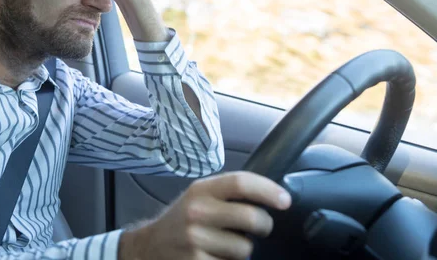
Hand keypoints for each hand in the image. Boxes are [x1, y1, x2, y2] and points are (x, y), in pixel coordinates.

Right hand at [119, 171, 291, 259]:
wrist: (151, 246)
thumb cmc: (183, 219)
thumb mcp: (199, 196)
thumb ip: (228, 192)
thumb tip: (271, 195)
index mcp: (201, 190)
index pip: (241, 183)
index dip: (268, 190)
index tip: (285, 200)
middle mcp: (197, 212)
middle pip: (251, 218)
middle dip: (265, 225)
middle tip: (261, 227)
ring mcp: (195, 240)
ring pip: (245, 248)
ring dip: (245, 249)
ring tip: (228, 244)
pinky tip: (217, 256)